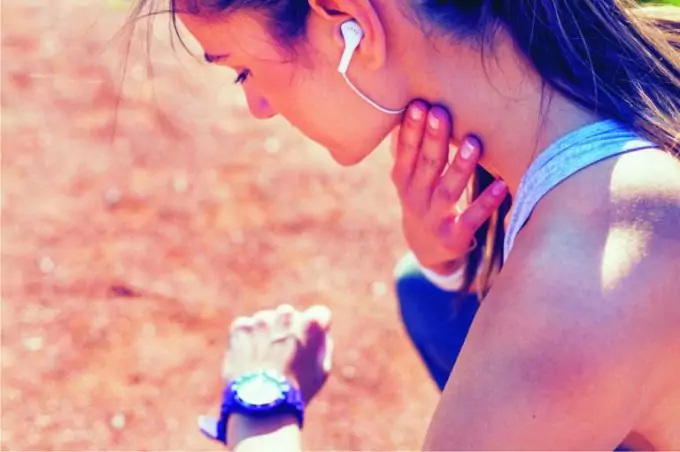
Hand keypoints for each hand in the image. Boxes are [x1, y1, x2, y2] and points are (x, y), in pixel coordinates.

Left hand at [222, 304, 332, 402]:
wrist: (261, 403)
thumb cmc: (297, 390)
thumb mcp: (322, 370)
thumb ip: (322, 344)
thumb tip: (318, 333)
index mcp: (311, 322)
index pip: (319, 315)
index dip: (314, 331)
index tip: (308, 344)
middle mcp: (287, 314)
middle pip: (289, 317)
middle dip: (287, 330)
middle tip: (282, 355)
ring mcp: (262, 319)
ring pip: (265, 322)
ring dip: (265, 335)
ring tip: (263, 362)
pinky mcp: (241, 327)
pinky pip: (245, 328)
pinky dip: (246, 340)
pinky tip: (250, 359)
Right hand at [390, 101, 508, 274]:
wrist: (427, 249)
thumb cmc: (422, 199)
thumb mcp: (408, 178)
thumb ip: (408, 148)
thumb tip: (406, 107)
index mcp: (403, 181)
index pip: (405, 152)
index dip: (411, 130)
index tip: (419, 105)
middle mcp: (415, 199)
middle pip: (426, 166)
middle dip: (433, 140)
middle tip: (440, 112)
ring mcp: (434, 219)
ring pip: (447, 190)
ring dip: (460, 167)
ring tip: (474, 143)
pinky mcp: (454, 237)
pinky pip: (472, 218)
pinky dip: (486, 203)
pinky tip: (502, 186)